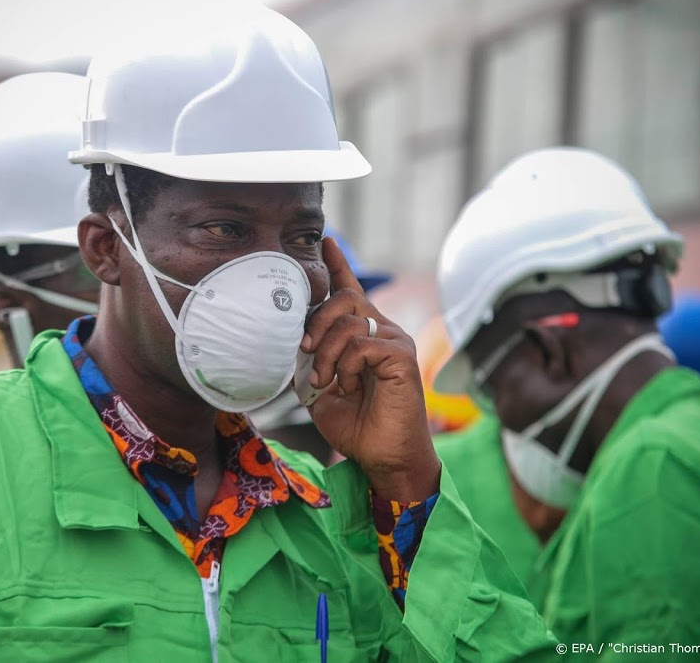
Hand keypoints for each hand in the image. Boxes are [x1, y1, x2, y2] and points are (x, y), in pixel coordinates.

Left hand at [300, 237, 440, 501]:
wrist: (381, 456)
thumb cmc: (355, 425)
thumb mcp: (320, 388)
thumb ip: (311, 359)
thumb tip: (297, 339)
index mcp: (363, 336)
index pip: (351, 291)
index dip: (338, 266)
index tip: (326, 243)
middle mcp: (382, 331)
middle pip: (344, 298)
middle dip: (316, 320)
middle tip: (305, 350)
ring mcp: (395, 341)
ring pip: (349, 321)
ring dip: (327, 353)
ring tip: (326, 381)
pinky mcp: (402, 356)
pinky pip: (363, 344)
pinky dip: (347, 366)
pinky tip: (349, 386)